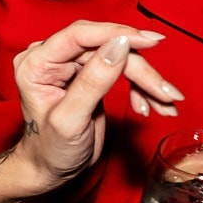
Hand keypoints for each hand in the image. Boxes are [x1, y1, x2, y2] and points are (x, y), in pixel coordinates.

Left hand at [12, 21, 177, 190]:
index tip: (151, 41)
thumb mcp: (70, 120)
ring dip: (146, 80)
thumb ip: (93, 82)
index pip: (79, 35)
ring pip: (118, 57)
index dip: (117, 34)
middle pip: (106, 48)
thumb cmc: (50, 149)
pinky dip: (140, 87)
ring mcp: (71, 64)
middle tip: (166, 92)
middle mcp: (52, 57)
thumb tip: (120, 45)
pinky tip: (148, 106)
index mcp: (36, 63)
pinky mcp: (88, 73)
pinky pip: (121, 69)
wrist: (50, 168)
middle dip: (140, 70)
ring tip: (166, 104)